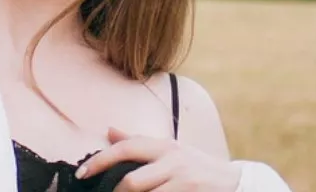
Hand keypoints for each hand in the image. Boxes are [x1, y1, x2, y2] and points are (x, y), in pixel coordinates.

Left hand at [76, 127, 242, 191]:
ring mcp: (183, 180)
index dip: (100, 160)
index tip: (81, 174)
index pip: (126, 148)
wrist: (234, 183)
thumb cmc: (195, 166)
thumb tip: (109, 131)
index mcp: (163, 145)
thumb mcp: (169, 150)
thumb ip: (139, 143)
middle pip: (132, 181)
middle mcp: (172, 160)